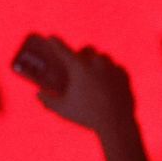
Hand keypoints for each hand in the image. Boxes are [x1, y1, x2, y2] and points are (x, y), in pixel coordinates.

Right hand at [16, 35, 137, 137]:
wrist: (116, 123)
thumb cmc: (86, 116)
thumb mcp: (62, 109)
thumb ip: (48, 100)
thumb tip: (38, 94)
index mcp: (79, 67)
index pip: (63, 50)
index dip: (55, 42)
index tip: (51, 37)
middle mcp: (95, 62)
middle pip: (87, 50)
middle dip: (82, 53)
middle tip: (78, 63)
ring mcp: (111, 67)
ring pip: (103, 58)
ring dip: (97, 62)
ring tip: (94, 73)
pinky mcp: (123, 75)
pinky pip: (116, 68)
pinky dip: (110, 73)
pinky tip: (108, 81)